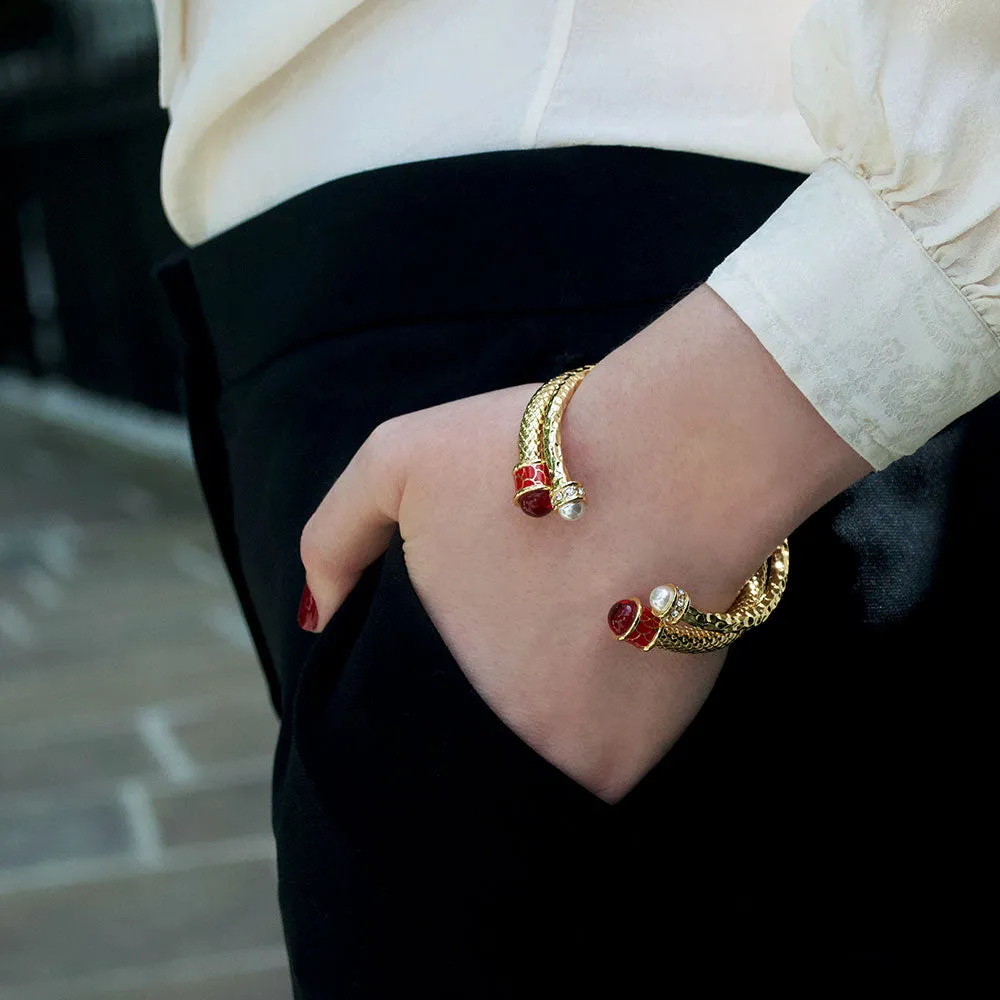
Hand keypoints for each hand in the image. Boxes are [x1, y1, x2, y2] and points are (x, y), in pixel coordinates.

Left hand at [299, 286, 870, 800]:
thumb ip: (336, 534)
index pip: (395, 717)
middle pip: (464, 740)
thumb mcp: (401, 460)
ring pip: (531, 758)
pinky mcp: (643, 758)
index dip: (416, 682)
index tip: (450, 639)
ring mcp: (573, 763)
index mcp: (429, 680)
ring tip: (570, 634)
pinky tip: (613, 645)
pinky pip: (600, 757)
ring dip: (542, 715)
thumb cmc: (535, 455)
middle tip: (517, 630)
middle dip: (478, 699)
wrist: (680, 463)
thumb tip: (317, 611)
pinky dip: (601, 715)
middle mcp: (497, 740)